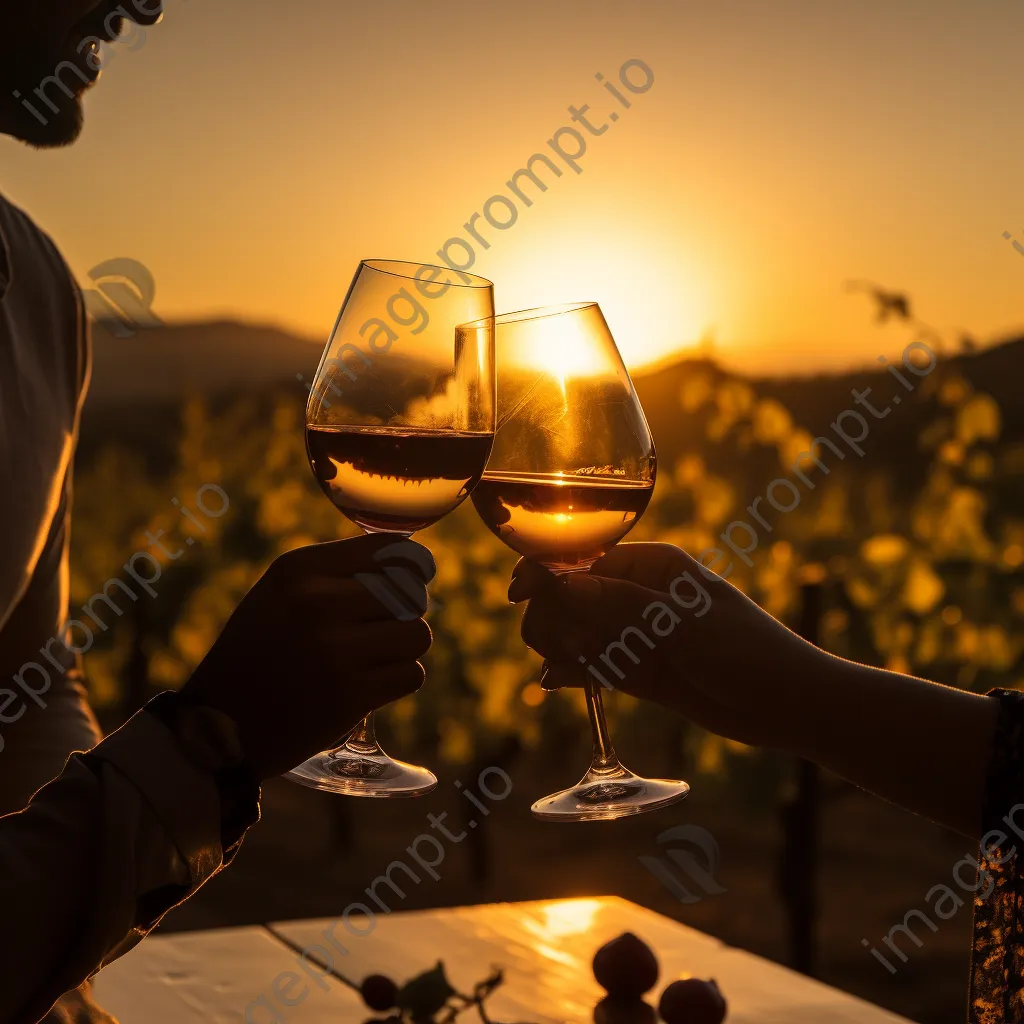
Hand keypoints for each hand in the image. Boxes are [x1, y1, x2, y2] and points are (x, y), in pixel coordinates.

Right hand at [178, 534, 433, 780]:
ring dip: (405, 649)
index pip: (391, 548)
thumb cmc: (258, 651)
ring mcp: (337, 649)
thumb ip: (337, 572)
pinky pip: (412, 674)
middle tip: (382, 629)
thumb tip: (415, 563)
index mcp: (300, 569)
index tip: (415, 579)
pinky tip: (369, 684)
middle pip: (412, 593)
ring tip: (374, 658)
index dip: (414, 565)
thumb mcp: (281, 592)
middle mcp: (319, 601)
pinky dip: (398, 681)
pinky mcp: (351, 694)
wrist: (220, 725)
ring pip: (418, 634)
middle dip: (405, 611)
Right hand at [509, 542, 831, 748]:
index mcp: (653, 565)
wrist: (787, 705)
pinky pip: (593, 665)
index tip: (518, 592)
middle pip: (572, 597)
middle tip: (549, 643)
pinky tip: (558, 680)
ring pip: (578, 633)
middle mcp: (639, 595)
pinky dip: (573, 671)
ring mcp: (637, 635)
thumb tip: (559, 584)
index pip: (585, 559)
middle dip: (553, 616)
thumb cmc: (745, 649)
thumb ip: (619, 604)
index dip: (547, 572)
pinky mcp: (639, 671)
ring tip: (561, 667)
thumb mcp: (681, 623)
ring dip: (561, 646)